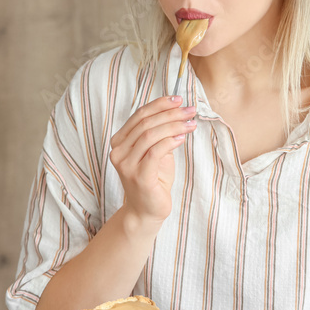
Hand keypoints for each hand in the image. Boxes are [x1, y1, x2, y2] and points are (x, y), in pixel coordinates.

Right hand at [108, 95, 196, 223]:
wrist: (147, 210)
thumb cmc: (154, 179)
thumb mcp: (156, 151)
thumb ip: (159, 133)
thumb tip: (178, 110)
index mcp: (119, 142)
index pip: (139, 115)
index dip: (159, 105)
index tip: (178, 99)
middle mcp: (118, 151)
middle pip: (146, 123)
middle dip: (170, 113)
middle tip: (190, 110)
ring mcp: (126, 164)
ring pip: (150, 135)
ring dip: (174, 125)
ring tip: (191, 123)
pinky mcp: (138, 176)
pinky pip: (155, 152)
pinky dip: (170, 141)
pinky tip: (182, 137)